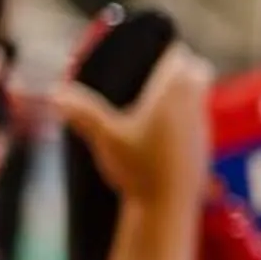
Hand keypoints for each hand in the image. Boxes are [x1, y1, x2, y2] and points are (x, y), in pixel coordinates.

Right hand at [57, 45, 212, 207]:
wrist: (167, 208)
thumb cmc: (139, 168)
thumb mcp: (106, 137)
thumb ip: (82, 112)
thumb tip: (55, 93)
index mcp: (173, 93)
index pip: (180, 56)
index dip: (166, 51)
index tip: (149, 55)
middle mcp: (194, 105)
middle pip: (197, 69)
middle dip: (180, 67)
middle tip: (152, 77)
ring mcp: (203, 127)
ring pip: (201, 96)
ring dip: (184, 93)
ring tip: (153, 104)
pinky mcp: (205, 147)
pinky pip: (199, 121)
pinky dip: (185, 118)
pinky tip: (162, 132)